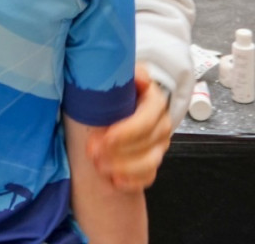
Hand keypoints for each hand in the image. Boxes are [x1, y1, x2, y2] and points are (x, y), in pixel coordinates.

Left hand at [85, 64, 172, 191]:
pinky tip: (115, 181)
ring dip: (124, 167)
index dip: (127, 131)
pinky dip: (132, 181)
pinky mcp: (152, 162)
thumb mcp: (119, 74)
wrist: (116, 101)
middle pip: (148, 143)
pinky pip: (148, 177)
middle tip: (93, 152)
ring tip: (99, 166)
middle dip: (120, 151)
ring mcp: (159, 145)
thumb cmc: (116, 89)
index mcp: (154, 101)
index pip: (147, 119)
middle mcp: (161, 124)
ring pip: (149, 162)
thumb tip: (139, 77)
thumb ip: (126, 73)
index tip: (105, 137)